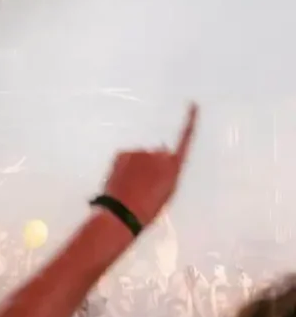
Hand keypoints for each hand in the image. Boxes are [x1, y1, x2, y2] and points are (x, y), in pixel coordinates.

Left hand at [99, 106, 197, 229]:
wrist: (123, 213)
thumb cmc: (148, 208)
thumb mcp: (166, 191)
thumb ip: (167, 171)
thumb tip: (160, 154)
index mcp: (174, 166)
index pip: (186, 138)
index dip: (190, 120)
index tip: (193, 104)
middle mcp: (159, 154)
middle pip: (158, 154)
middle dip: (153, 164)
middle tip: (146, 185)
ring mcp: (140, 152)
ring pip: (140, 157)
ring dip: (138, 167)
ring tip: (133, 186)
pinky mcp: (123, 152)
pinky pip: (126, 158)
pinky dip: (124, 166)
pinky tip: (123, 180)